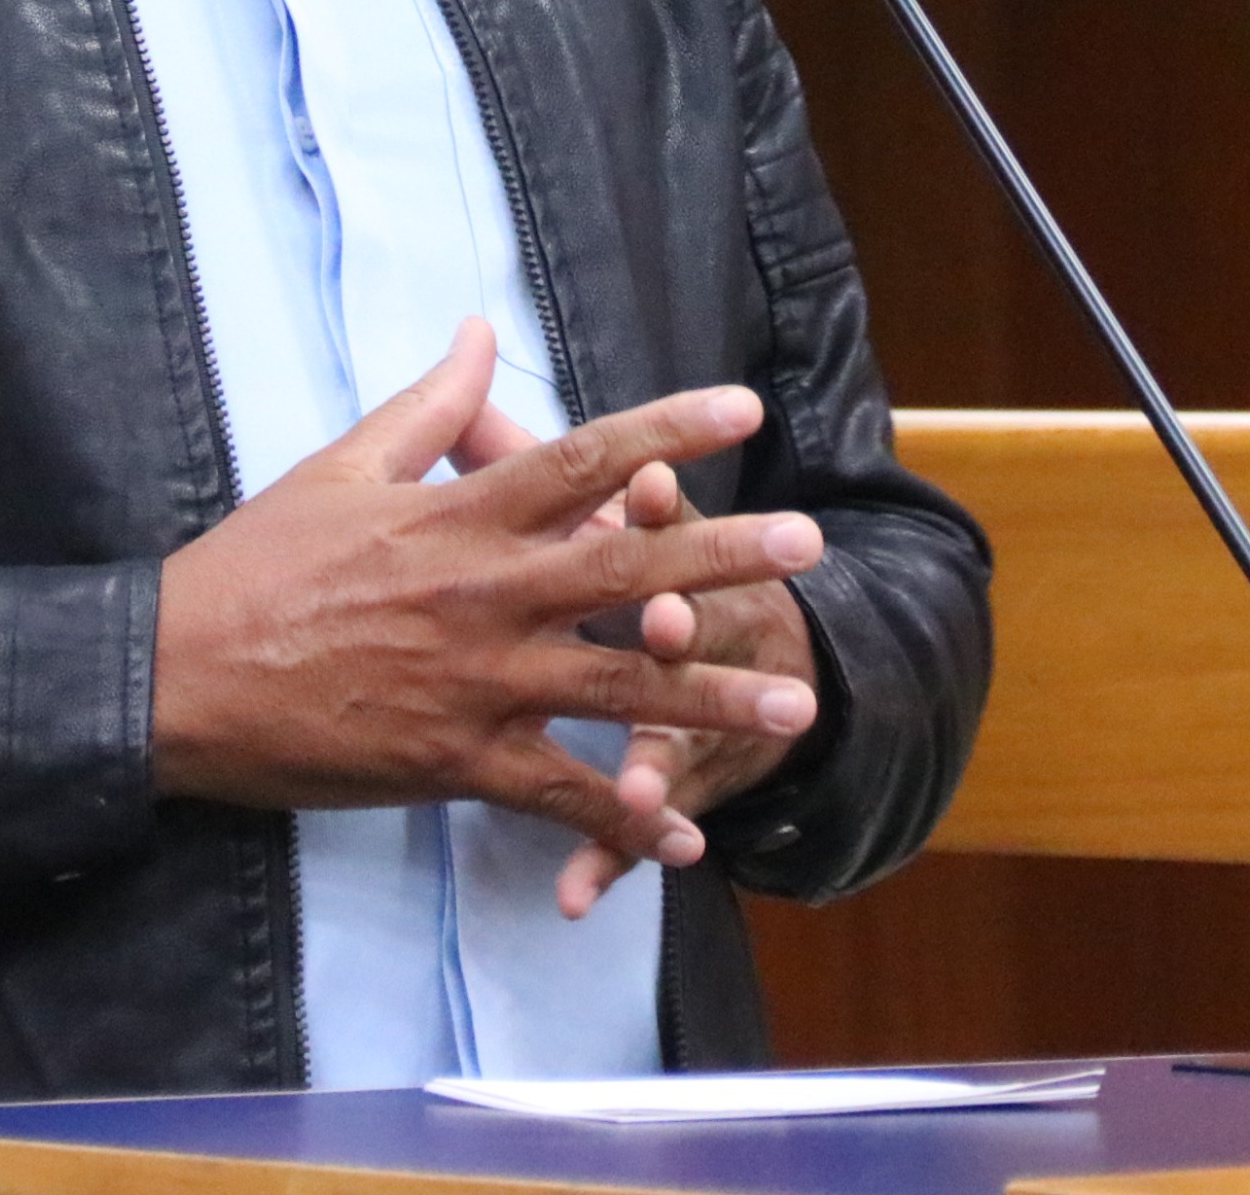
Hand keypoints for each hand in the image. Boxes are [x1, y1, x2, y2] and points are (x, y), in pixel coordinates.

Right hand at [151, 321, 823, 879]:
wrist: (178, 678)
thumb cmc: (256, 566)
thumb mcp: (338, 465)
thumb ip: (428, 406)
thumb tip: (481, 331)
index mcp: (460, 514)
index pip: (584, 459)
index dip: (669, 432)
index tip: (743, 412)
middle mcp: (484, 593)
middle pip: (625, 566)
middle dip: (724, 556)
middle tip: (808, 546)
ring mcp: (477, 683)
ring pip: (616, 685)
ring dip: (710, 695)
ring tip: (792, 704)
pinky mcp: (454, 761)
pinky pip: (560, 795)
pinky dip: (625, 818)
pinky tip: (685, 837)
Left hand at [547, 456, 818, 917]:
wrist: (781, 667)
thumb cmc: (677, 573)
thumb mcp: (612, 506)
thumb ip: (527, 442)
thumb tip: (467, 351)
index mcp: (655, 555)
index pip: (658, 521)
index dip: (659, 500)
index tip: (650, 483)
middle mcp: (682, 629)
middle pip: (684, 624)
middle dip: (680, 625)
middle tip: (668, 624)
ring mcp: (684, 711)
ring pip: (668, 732)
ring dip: (659, 753)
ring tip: (644, 787)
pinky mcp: (671, 780)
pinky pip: (633, 822)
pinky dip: (609, 855)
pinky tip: (576, 897)